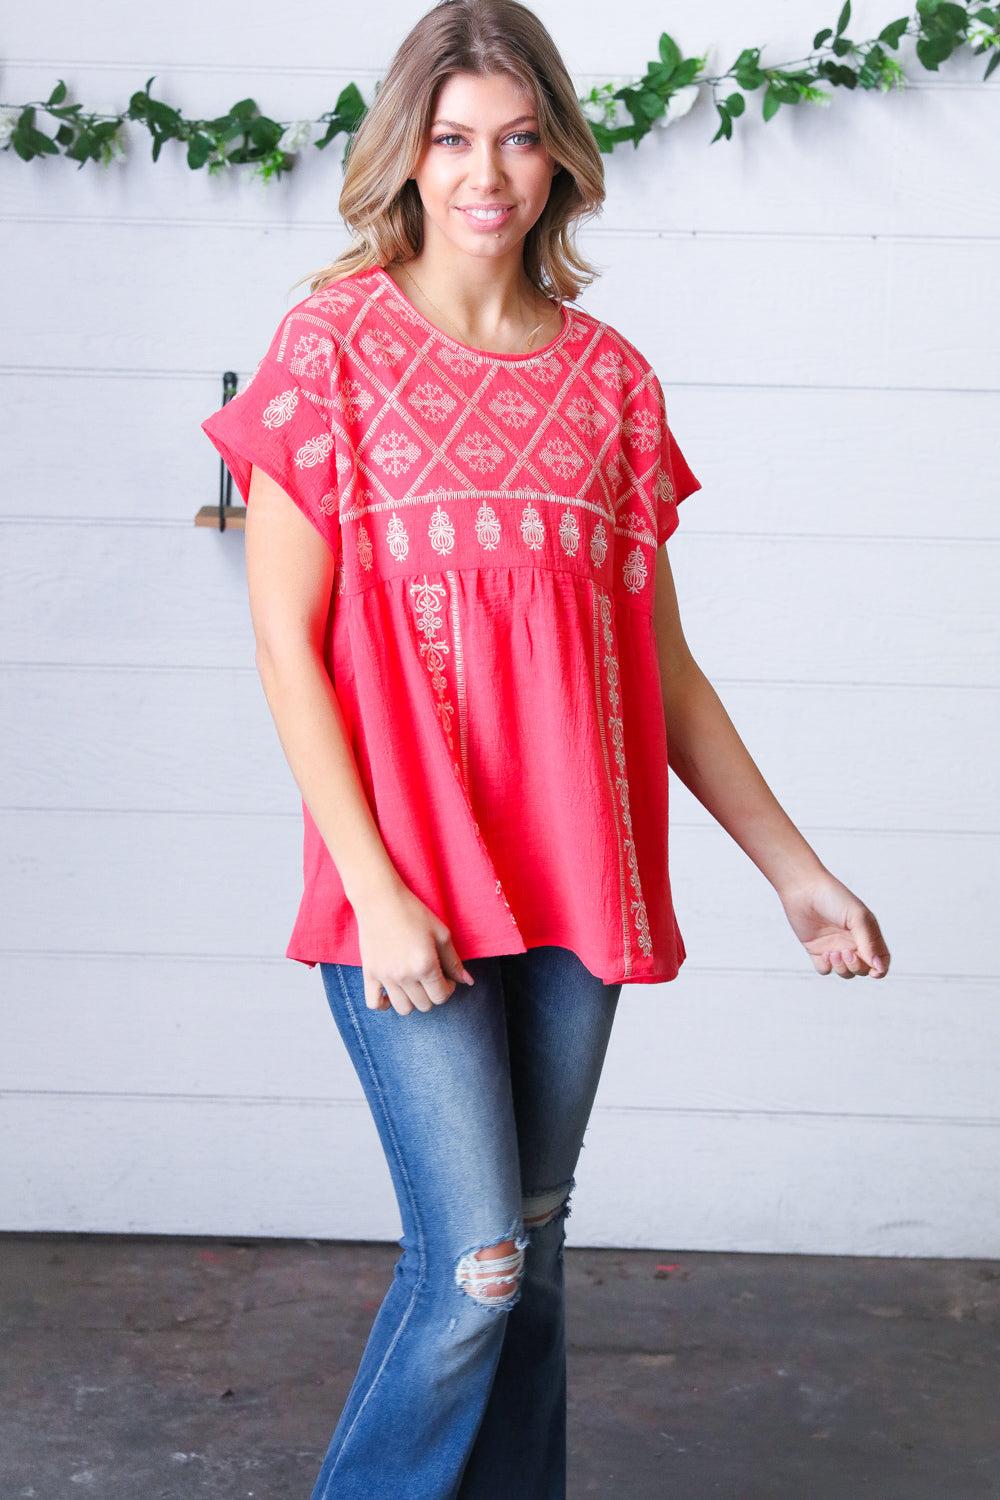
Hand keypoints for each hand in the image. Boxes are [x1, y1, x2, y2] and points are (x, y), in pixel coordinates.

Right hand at [353, 879, 474, 1014]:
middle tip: (431, 976)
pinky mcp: (369, 974)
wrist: (379, 900)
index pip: (442, 995)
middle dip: (433, 993)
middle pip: (425, 1005)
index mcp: (425, 965)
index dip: (449, 988)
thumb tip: (468, 982)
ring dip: (413, 1001)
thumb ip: (454, 961)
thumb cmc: (413, 912)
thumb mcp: (441, 933)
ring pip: (403, 1009)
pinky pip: (374, 1003)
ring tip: (414, 984)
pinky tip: (392, 994)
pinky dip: (384, 1004)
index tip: (446, 976)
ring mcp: (385, 977)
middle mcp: (405, 975)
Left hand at [779, 870, 889, 978]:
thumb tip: (878, 968)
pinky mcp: (816, 950)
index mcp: (867, 934)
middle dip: (857, 967)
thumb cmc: (834, 897)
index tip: (874, 971)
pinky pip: (824, 969)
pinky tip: (823, 954)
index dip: (880, 969)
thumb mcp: (858, 917)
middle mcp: (852, 942)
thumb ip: (869, 943)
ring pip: (845, 972)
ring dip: (842, 968)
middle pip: (863, 970)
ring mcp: (834, 947)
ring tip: (833, 953)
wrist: (803, 888)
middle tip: (846, 952)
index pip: (880, 959)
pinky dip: (826, 967)